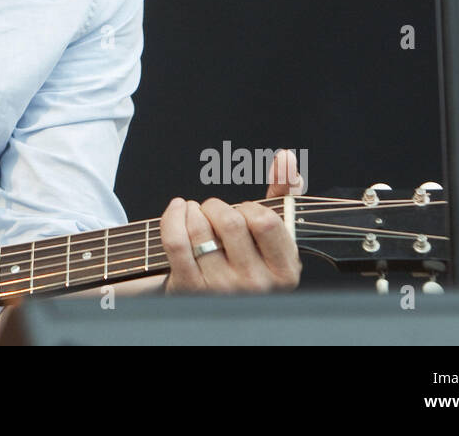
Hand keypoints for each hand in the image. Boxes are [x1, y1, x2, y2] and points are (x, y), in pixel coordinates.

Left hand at [161, 148, 302, 293]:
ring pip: (200, 229)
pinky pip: (176, 241)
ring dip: (193, 210)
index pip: (264, 221)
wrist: (217, 301)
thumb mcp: (276, 234)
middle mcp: (256, 284)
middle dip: (216, 206)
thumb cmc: (249, 260)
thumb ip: (286, 193)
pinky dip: (172, 216)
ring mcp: (222, 288)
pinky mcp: (190, 287)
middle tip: (213, 211)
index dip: (249, 207)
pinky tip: (178, 210)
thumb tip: (286, 157)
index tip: (243, 212)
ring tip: (196, 214)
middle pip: (230, 221)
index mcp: (284, 271)